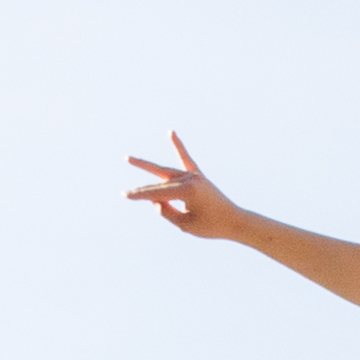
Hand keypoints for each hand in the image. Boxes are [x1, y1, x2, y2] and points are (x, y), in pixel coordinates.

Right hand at [122, 133, 251, 242]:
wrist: (235, 221)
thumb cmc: (211, 226)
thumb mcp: (185, 224)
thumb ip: (167, 212)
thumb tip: (155, 200)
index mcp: (187, 191)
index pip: (157, 193)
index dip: (140, 196)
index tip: (124, 196)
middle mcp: (190, 179)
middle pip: (159, 183)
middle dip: (142, 190)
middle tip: (125, 194)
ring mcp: (194, 176)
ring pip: (166, 173)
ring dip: (148, 168)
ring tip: (129, 159)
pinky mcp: (199, 176)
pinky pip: (186, 158)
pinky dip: (178, 146)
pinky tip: (171, 132)